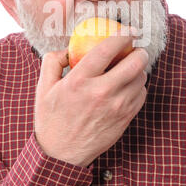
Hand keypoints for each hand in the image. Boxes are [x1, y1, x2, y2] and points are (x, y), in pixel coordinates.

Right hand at [34, 30, 147, 166]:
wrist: (61, 155)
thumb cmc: (51, 118)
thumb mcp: (44, 87)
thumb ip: (53, 60)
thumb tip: (70, 47)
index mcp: (79, 81)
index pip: (106, 49)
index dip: (122, 35)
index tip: (128, 31)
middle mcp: (100, 93)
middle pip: (133, 63)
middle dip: (140, 51)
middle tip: (137, 48)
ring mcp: (116, 108)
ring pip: (141, 80)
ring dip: (140, 70)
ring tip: (131, 68)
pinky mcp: (124, 120)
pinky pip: (141, 96)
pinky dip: (139, 87)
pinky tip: (130, 86)